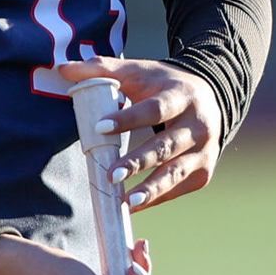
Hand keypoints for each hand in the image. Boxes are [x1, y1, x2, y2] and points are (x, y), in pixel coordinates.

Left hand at [57, 56, 220, 212]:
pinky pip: (178, 188)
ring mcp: (205, 152)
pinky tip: (134, 204)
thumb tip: (64, 69)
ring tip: (126, 201)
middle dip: (138, 162)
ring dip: (150, 189)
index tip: (99, 128)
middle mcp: (198, 125)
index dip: (128, 119)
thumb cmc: (164, 86)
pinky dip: (156, 198)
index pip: (154, 109)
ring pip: (175, 172)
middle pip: (166, 146)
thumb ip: (102, 69)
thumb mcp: (139, 72)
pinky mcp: (204, 172)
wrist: (211, 99)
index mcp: (181, 96)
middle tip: (111, 175)